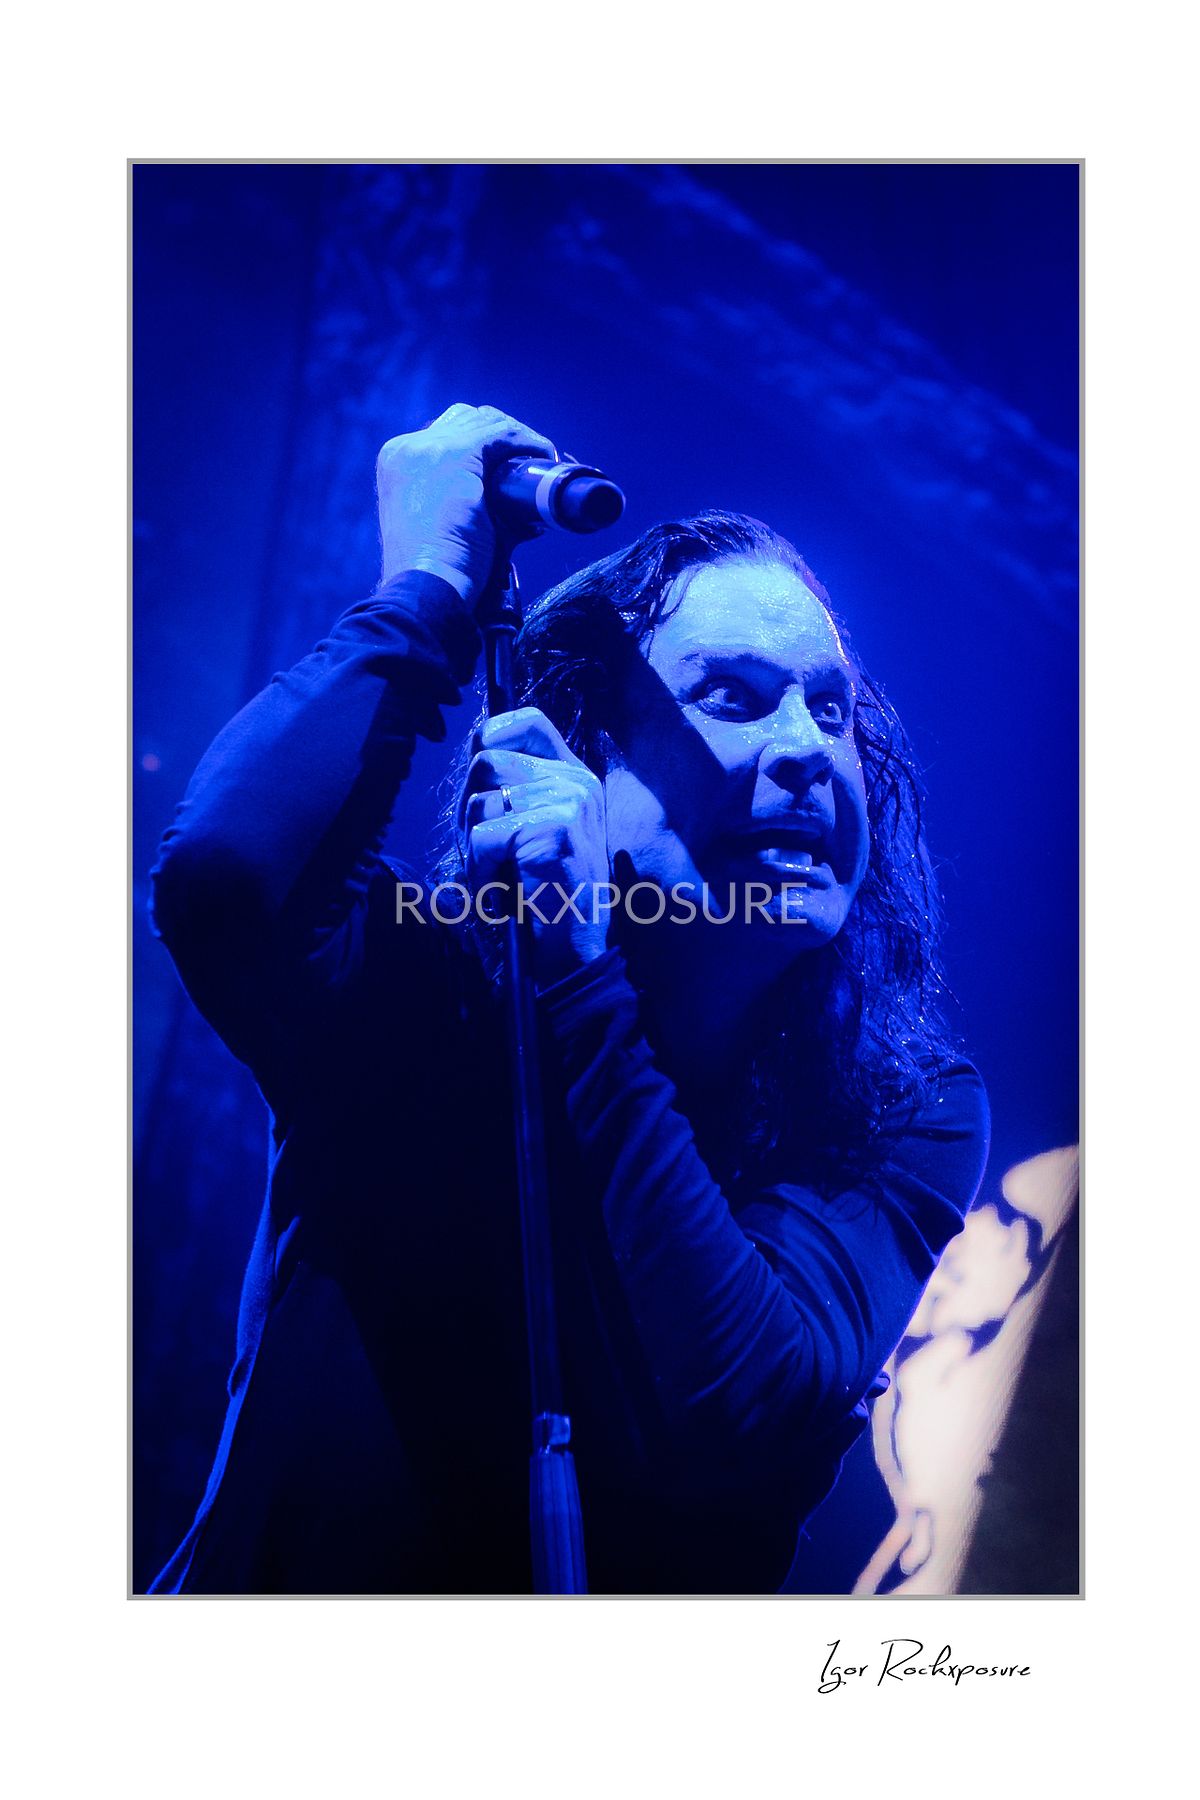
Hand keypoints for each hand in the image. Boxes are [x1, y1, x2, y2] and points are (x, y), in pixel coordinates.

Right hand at [376, 403, 556, 600]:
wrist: (426, 588)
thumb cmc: (437, 574)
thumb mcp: (439, 530)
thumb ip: (465, 511)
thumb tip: (520, 514)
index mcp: (398, 464)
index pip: (446, 434)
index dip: (484, 444)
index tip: (509, 465)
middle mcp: (407, 448)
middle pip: (465, 419)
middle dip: (501, 436)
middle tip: (529, 462)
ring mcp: (429, 448)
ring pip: (485, 421)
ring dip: (517, 437)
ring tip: (540, 462)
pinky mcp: (457, 456)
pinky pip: (503, 434)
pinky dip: (528, 442)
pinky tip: (544, 458)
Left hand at [462, 707, 609, 985]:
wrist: (574, 954)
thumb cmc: (545, 896)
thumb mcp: (534, 830)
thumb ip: (515, 789)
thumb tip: (474, 755)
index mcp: (575, 776)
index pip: (527, 722)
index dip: (490, 737)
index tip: (481, 783)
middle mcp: (578, 781)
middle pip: (486, 762)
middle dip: (469, 810)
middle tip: (486, 853)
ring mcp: (571, 803)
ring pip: (479, 801)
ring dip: (473, 846)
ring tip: (497, 875)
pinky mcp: (557, 831)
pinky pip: (485, 837)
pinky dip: (480, 871)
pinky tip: (500, 892)